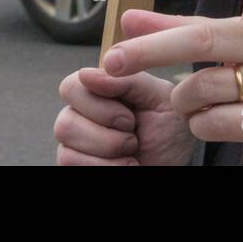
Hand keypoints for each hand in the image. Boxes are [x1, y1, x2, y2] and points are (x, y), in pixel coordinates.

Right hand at [54, 11, 197, 164]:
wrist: (177, 161)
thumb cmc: (169, 128)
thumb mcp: (158, 97)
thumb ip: (127, 80)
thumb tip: (85, 74)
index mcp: (100, 91)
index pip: (71, 86)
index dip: (96, 103)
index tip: (129, 116)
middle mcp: (81, 115)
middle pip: (65, 120)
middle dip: (107, 133)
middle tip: (133, 135)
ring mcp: (76, 143)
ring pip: (66, 145)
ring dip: (109, 150)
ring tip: (131, 151)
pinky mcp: (75, 165)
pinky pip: (70, 164)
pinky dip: (106, 167)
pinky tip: (126, 165)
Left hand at [102, 0, 242, 163]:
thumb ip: (186, 25)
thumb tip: (128, 20)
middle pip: (209, 40)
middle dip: (153, 50)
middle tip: (113, 59)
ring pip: (206, 88)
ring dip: (180, 98)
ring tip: (187, 98)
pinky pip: (219, 123)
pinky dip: (198, 123)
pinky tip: (206, 118)